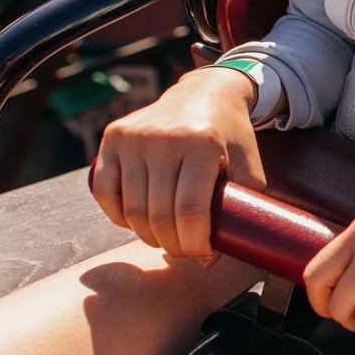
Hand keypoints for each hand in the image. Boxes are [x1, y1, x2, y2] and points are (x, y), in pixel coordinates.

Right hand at [91, 65, 265, 265]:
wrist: (204, 92)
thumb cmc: (229, 136)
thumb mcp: (249, 165)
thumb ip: (241, 209)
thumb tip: (207, 262)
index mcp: (201, 144)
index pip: (190, 209)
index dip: (194, 243)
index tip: (202, 256)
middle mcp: (164, 138)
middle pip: (160, 215)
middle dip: (173, 245)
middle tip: (184, 252)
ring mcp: (134, 137)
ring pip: (132, 210)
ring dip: (147, 235)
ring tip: (164, 239)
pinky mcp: (113, 137)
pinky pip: (105, 192)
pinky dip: (118, 216)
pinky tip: (135, 223)